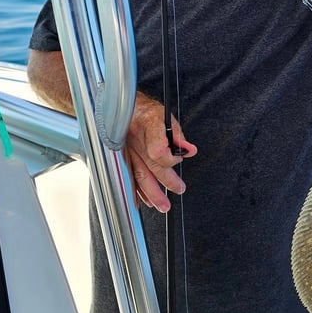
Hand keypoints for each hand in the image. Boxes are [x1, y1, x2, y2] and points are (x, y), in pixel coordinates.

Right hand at [125, 92, 196, 212]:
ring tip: (162, 205)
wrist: (123, 107)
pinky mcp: (121, 157)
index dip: (170, 159)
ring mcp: (126, 151)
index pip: (158, 151)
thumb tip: (189, 150)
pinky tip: (142, 202)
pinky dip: (136, 191)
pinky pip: (128, 176)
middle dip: (167, 182)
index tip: (178, 158)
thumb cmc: (145, 111)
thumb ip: (178, 135)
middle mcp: (135, 140)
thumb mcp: (166, 116)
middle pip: (151, 167)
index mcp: (147, 126)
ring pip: (139, 175)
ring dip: (152, 193)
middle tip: (179, 190)